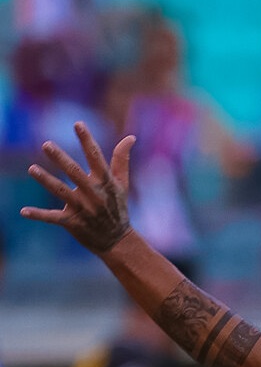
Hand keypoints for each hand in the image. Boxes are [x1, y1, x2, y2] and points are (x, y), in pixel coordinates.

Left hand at [21, 122, 135, 254]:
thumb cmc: (117, 208)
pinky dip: (39, 215)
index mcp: (105, 183)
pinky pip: (53, 218)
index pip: (96, 158)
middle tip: (46, 144)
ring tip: (32, 169)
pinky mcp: (73, 222)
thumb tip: (130, 137)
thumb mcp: (122, 184)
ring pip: (62, 192)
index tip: (78, 124)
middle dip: (61, 159)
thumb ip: (122, 160)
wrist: (118, 242)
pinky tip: (24, 212)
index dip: (87, 141)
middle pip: (75, 173)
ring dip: (47, 181)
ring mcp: (83, 209)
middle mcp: (94, 194)